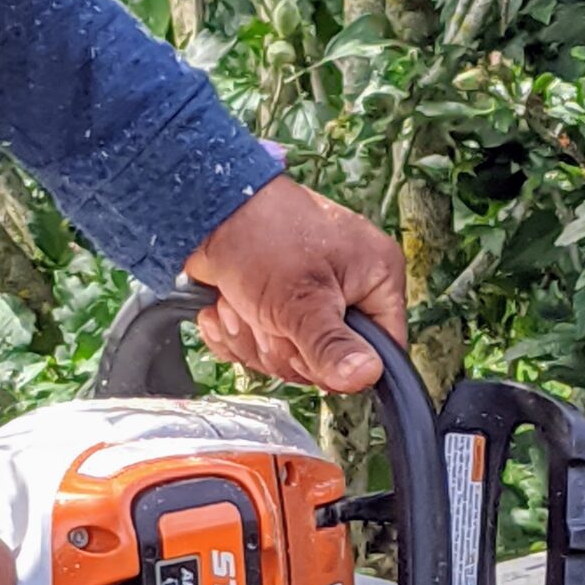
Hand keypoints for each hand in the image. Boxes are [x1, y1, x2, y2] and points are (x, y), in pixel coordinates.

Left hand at [183, 173, 406, 393]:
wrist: (204, 207)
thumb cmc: (262, 233)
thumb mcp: (302, 300)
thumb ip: (332, 345)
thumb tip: (364, 376)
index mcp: (376, 279)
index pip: (380, 352)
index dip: (340, 364)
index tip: (307, 350)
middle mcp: (348, 290)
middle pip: (327, 362)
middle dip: (283, 347)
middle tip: (268, 315)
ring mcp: (310, 300)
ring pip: (287, 360)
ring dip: (252, 338)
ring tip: (241, 302)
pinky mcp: (273, 307)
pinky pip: (258, 349)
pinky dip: (234, 333)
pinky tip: (226, 306)